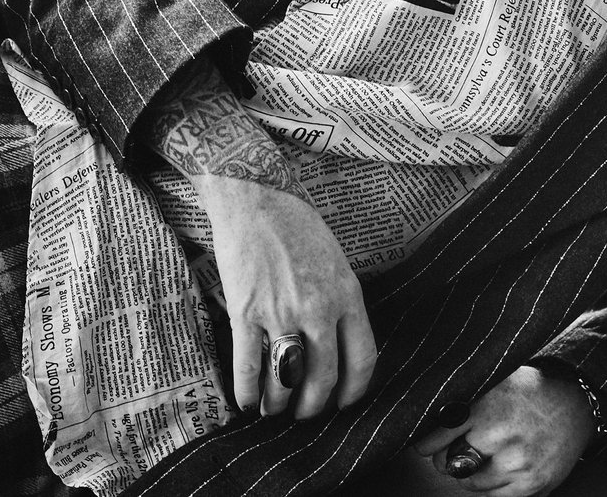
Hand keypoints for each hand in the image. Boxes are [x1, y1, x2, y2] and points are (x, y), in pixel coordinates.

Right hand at [139, 58, 374, 418]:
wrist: (253, 194)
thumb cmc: (294, 221)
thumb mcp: (335, 260)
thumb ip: (340, 302)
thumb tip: (333, 345)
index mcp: (347, 296)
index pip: (362, 363)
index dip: (351, 393)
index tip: (341, 402)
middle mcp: (318, 310)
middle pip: (323, 379)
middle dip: (313, 406)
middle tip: (304, 413)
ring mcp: (281, 312)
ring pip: (286, 380)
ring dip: (280, 404)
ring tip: (274, 409)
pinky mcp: (245, 311)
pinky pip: (248, 367)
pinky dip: (248, 393)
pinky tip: (247, 403)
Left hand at [412, 366, 593, 493]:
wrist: (577, 403)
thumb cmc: (530, 389)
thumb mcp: (493, 380)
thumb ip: (462, 396)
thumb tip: (425, 410)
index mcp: (486, 409)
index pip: (439, 436)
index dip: (427, 442)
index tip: (422, 445)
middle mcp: (500, 438)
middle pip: (450, 463)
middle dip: (445, 459)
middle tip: (448, 453)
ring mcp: (518, 465)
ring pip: (470, 483)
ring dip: (467, 474)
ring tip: (475, 460)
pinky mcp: (533, 485)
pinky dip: (488, 486)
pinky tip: (494, 469)